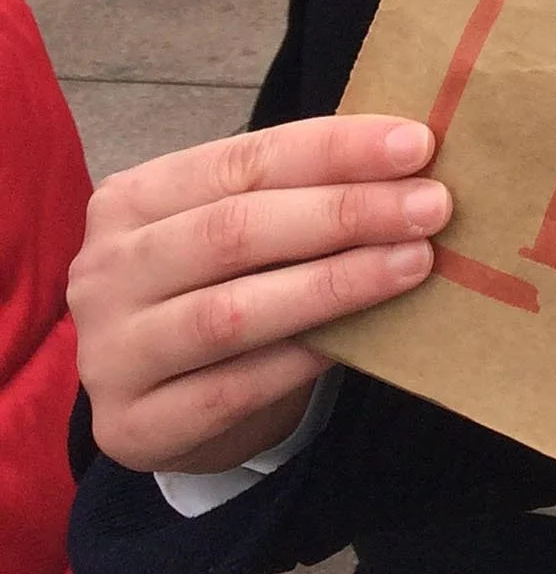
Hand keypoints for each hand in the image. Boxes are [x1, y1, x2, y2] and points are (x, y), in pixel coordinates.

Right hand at [69, 117, 449, 475]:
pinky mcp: (131, 427)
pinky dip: (297, 362)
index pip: (242, 161)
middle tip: (431, 206)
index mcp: (133, 200)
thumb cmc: (217, 289)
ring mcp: (110, 354)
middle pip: (235, 230)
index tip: (416, 145)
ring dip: (334, 284)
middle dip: (345, 212)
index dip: (333, 149)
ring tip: (414, 263)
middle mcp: (106, 272)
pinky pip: (228, 391)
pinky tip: (356, 342)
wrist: (160, 404)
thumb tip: (410, 163)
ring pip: (230, 311)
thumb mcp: (235, 229)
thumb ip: (296, 195)